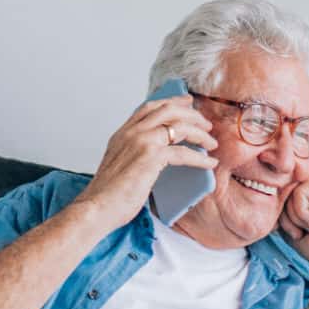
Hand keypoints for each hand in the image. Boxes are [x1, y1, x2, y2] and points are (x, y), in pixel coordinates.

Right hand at [75, 95, 217, 232]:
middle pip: (169, 110)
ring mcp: (141, 141)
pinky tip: (209, 163)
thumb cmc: (108, 193)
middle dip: (192, 114)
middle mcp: (132, 132)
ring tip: (212, 143)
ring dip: (200, 134)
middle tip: (206, 124)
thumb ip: (135, 152)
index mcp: (123, 133)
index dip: (172, 101)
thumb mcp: (120, 163)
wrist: (96, 207)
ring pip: (179, 126)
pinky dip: (200, 158)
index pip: (150, 107)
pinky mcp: (151, 157)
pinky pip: (184, 152)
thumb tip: (159, 154)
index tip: (187, 101)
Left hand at [277, 171, 308, 273]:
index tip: (305, 230)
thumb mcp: (291, 221)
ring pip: (290, 192)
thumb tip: (272, 190)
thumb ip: (283, 203)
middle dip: (290, 217)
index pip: (284, 195)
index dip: (287, 217)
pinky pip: (298, 193)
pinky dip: (303, 212)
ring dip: (297, 217)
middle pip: (285, 192)